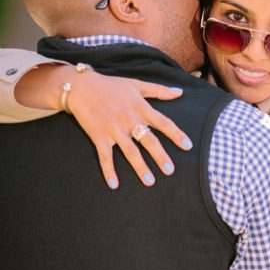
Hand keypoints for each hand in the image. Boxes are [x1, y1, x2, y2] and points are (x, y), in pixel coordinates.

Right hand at [15, 64, 192, 187]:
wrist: (81, 87)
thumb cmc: (110, 85)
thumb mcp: (135, 84)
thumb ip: (158, 90)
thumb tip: (180, 92)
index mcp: (140, 107)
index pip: (163, 122)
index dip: (176, 134)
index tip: (188, 146)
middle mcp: (129, 119)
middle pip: (148, 140)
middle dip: (160, 156)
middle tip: (170, 171)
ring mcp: (113, 129)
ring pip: (130, 151)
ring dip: (140, 167)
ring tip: (150, 182)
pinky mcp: (99, 136)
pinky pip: (105, 156)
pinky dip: (109, 171)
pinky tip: (114, 184)